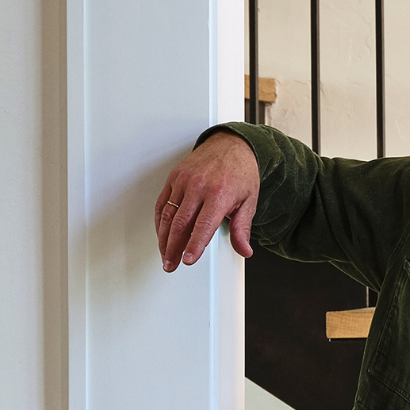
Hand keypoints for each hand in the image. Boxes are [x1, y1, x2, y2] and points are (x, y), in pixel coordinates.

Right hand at [155, 132, 260, 270]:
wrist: (232, 145)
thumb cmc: (241, 173)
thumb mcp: (249, 202)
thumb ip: (243, 229)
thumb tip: (244, 250)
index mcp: (219, 194)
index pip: (203, 226)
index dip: (194, 245)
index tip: (187, 260)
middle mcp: (198, 187)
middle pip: (180, 224)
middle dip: (173, 248)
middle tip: (171, 264)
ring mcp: (183, 181)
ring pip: (167, 215)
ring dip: (163, 238)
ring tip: (165, 255)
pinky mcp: (174, 178)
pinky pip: (162, 203)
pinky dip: (159, 221)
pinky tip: (161, 235)